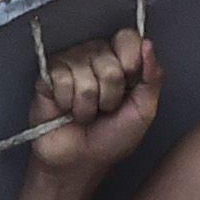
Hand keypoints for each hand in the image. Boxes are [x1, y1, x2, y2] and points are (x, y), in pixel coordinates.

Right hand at [31, 26, 162, 175]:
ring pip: (85, 73)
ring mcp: (70, 63)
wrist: (80, 161)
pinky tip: (66, 110)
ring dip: (88, 105)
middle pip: (108, 62)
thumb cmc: (112, 138)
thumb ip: (152, 78)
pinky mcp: (48, 75)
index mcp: (120, 60)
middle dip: (110, 95)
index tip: (130, 86)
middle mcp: (95, 56)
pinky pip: (62, 80)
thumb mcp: (144, 111)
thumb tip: (148, 44)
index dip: (130, 62)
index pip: (127, 38)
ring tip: (85, 114)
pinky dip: (68, 104)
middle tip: (104, 110)